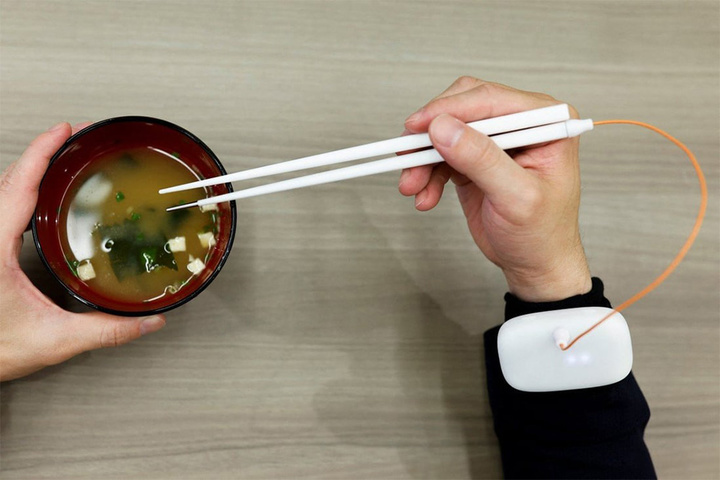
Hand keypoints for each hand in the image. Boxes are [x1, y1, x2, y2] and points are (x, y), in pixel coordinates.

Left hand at [0, 122, 165, 381]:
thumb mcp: (54, 341)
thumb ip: (107, 330)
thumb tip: (146, 321)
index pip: (18, 186)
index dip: (42, 153)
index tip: (65, 131)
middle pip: (9, 180)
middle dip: (43, 153)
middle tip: (74, 138)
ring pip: (0, 191)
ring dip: (30, 171)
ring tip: (60, 159)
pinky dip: (21, 191)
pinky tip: (38, 198)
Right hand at [399, 77, 591, 301]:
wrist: (534, 266)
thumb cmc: (542, 235)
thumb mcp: (515, 197)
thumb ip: (481, 159)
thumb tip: (444, 128)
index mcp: (546, 122)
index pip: (491, 100)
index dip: (450, 109)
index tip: (418, 126)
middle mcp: (521, 124)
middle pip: (463, 108)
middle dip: (431, 134)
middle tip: (408, 156)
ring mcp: (496, 140)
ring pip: (445, 131)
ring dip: (423, 159)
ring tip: (412, 186)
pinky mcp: (475, 158)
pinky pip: (440, 154)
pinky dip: (427, 173)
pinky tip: (425, 195)